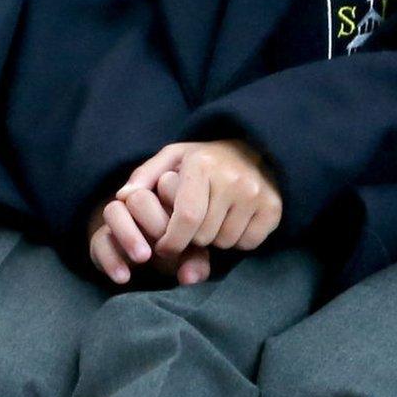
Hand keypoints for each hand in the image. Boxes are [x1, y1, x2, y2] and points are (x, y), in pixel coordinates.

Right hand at [87, 184, 210, 285]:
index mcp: (165, 193)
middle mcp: (140, 200)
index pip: (167, 184)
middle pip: (139, 197)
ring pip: (112, 210)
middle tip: (168, 247)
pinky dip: (110, 259)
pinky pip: (99, 241)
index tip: (192, 235)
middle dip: (154, 222)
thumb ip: (196, 261)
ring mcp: (119, 218)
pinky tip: (124, 277)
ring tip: (143, 258)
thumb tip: (189, 278)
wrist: (157, 259)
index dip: (177, 208)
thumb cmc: (183, 247)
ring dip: (128, 235)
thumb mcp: (194, 253)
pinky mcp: (102, 238)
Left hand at [123, 139, 282, 255]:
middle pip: (204, 235)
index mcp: (202, 166)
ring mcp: (256, 194)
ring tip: (212, 222)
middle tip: (190, 231)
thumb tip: (122, 197)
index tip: (163, 247)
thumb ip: (146, 175)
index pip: (186, 218)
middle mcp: (232, 179)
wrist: (256, 148)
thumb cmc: (206, 159)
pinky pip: (248, 243)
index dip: (172, 241)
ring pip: (225, 241)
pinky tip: (232, 222)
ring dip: (214, 240)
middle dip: (191, 239)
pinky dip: (237, 240)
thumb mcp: (174, 157)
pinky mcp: (273, 209)